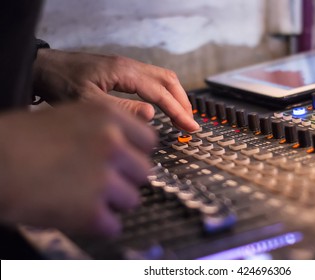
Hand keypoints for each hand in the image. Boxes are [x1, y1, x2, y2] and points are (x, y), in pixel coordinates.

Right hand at [0, 102, 155, 236]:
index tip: (126, 161)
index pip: (148, 141)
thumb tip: (130, 148)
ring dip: (112, 203)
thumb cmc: (20, 140)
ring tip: (85, 198)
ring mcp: (104, 178)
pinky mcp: (91, 211)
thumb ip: (105, 130)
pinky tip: (77, 214)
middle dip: (125, 179)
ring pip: (132, 199)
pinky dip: (97, 225)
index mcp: (108, 117)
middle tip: (101, 182)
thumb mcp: (70, 117)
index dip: (134, 154)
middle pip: (144, 171)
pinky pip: (113, 225)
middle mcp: (112, 144)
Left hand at [33, 49, 198, 131]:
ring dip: (175, 97)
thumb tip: (151, 114)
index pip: (160, 92)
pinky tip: (163, 106)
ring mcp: (127, 67)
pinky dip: (164, 93)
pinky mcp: (122, 72)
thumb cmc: (60, 83)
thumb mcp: (88, 102)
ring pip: (162, 78)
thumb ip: (122, 109)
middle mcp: (129, 66)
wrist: (42, 68)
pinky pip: (152, 80)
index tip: (190, 127)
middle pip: (168, 80)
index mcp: (124, 72)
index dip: (178, 111)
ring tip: (182, 117)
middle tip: (190, 124)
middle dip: (182, 102)